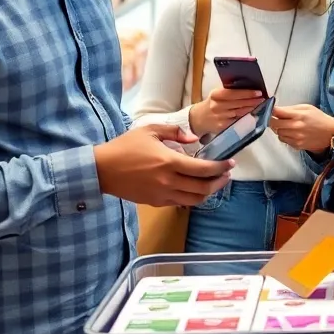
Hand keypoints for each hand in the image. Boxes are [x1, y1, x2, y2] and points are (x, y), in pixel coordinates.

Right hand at [94, 125, 234, 206]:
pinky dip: (192, 197)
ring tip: (214, 183)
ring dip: (209, 192)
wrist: (102, 170)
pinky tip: (195, 188)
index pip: (203, 169)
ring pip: (194, 200)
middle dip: (220, 181)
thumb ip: (175, 132)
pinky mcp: (156, 202)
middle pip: (203, 188)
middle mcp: (169, 181)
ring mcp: (162, 195)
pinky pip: (180, 203)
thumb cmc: (125, 147)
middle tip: (227, 174)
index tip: (231, 163)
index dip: (221, 168)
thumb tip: (194, 139)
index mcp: (169, 162)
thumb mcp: (150, 131)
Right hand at [190, 87, 264, 136]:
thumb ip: (228, 91)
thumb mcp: (216, 95)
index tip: (258, 92)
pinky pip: (237, 121)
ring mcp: (220, 117)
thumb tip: (247, 87)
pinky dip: (246, 118)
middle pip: (238, 103)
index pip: (233, 93)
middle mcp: (217, 106)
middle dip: (252, 100)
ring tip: (261, 105)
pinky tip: (253, 115)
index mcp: (216, 95)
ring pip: (240, 112)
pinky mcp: (222, 127)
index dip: (247, 93)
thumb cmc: (211, 104)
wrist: (198, 119)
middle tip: (263, 98)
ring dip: (251, 108)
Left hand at [271, 104, 333, 152]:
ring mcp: (295, 137)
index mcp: (298, 115)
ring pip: (277, 132)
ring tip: (287, 125)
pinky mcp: (296, 145)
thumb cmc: (319, 118)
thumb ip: (291, 108)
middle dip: (273, 119)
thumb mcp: (306, 107)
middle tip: (276, 118)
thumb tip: (277, 110)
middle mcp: (295, 127)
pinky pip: (283, 140)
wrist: (330, 133)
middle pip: (273, 123)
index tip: (271, 109)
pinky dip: (285, 136)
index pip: (277, 112)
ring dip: (279, 128)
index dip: (271, 110)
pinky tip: (292, 132)